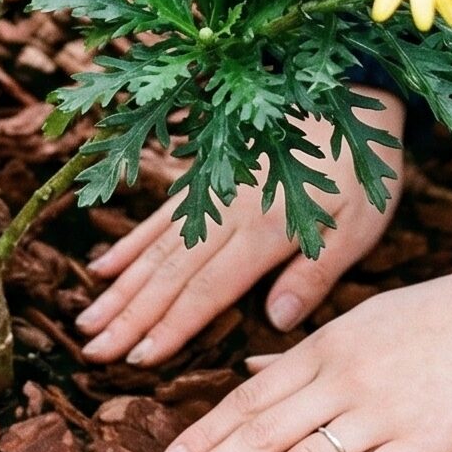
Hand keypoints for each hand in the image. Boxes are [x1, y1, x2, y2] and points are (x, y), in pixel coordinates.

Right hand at [76, 95, 405, 366]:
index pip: (209, 289)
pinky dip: (130, 244)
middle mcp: (227, 210)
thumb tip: (275, 322)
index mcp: (267, 229)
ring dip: (119, 287)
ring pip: (155, 247)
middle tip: (93, 352)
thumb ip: (314, 273)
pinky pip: (160, 216)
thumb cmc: (364, 166)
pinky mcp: (205, 177)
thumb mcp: (359, 224)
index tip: (138, 358)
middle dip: (129, 316)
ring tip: (87, 320)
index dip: (172, 326)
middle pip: (170, 273)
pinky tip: (103, 268)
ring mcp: (210, 191)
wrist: (353, 92)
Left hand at [151, 264, 451, 451]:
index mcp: (322, 349)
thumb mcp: (357, 320)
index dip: (204, 433)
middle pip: (258, 433)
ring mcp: (379, 414)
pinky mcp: (421, 445)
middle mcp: (340, 381)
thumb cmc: (432, 317)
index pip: (246, 398)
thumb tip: (251, 368)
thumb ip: (301, 353)